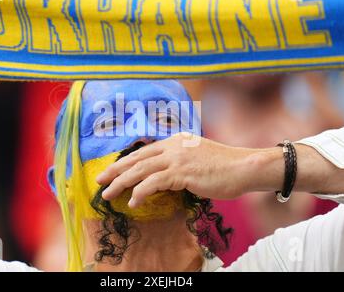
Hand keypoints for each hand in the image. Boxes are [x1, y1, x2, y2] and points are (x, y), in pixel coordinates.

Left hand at [97, 133, 264, 207]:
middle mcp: (173, 145)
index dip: (126, 161)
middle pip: (136, 158)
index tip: (112, 171)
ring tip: (107, 194)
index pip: (144, 151)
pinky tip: (133, 202)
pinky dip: (140, 192)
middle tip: (99, 180)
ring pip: (140, 170)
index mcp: (176, 141)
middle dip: (115, 170)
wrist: (244, 167)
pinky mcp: (182, 172)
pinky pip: (154, 183)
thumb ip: (178, 163)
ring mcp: (177, 157)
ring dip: (121, 183)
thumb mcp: (197, 159)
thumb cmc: (223, 167)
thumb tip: (162, 177)